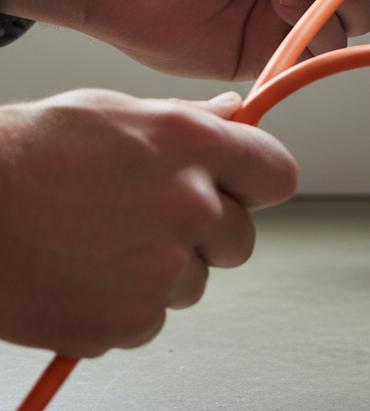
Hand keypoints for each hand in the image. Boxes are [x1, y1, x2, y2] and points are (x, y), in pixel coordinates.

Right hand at [0, 88, 295, 356]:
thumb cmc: (31, 152)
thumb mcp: (115, 110)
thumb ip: (188, 118)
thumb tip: (233, 113)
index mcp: (192, 144)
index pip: (277, 174)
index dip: (259, 182)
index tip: (242, 186)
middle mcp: (189, 205)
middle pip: (241, 239)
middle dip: (209, 234)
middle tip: (154, 218)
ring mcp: (162, 268)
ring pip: (195, 282)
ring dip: (164, 270)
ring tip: (105, 241)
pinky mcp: (130, 321)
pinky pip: (153, 319)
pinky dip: (127, 305)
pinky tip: (87, 273)